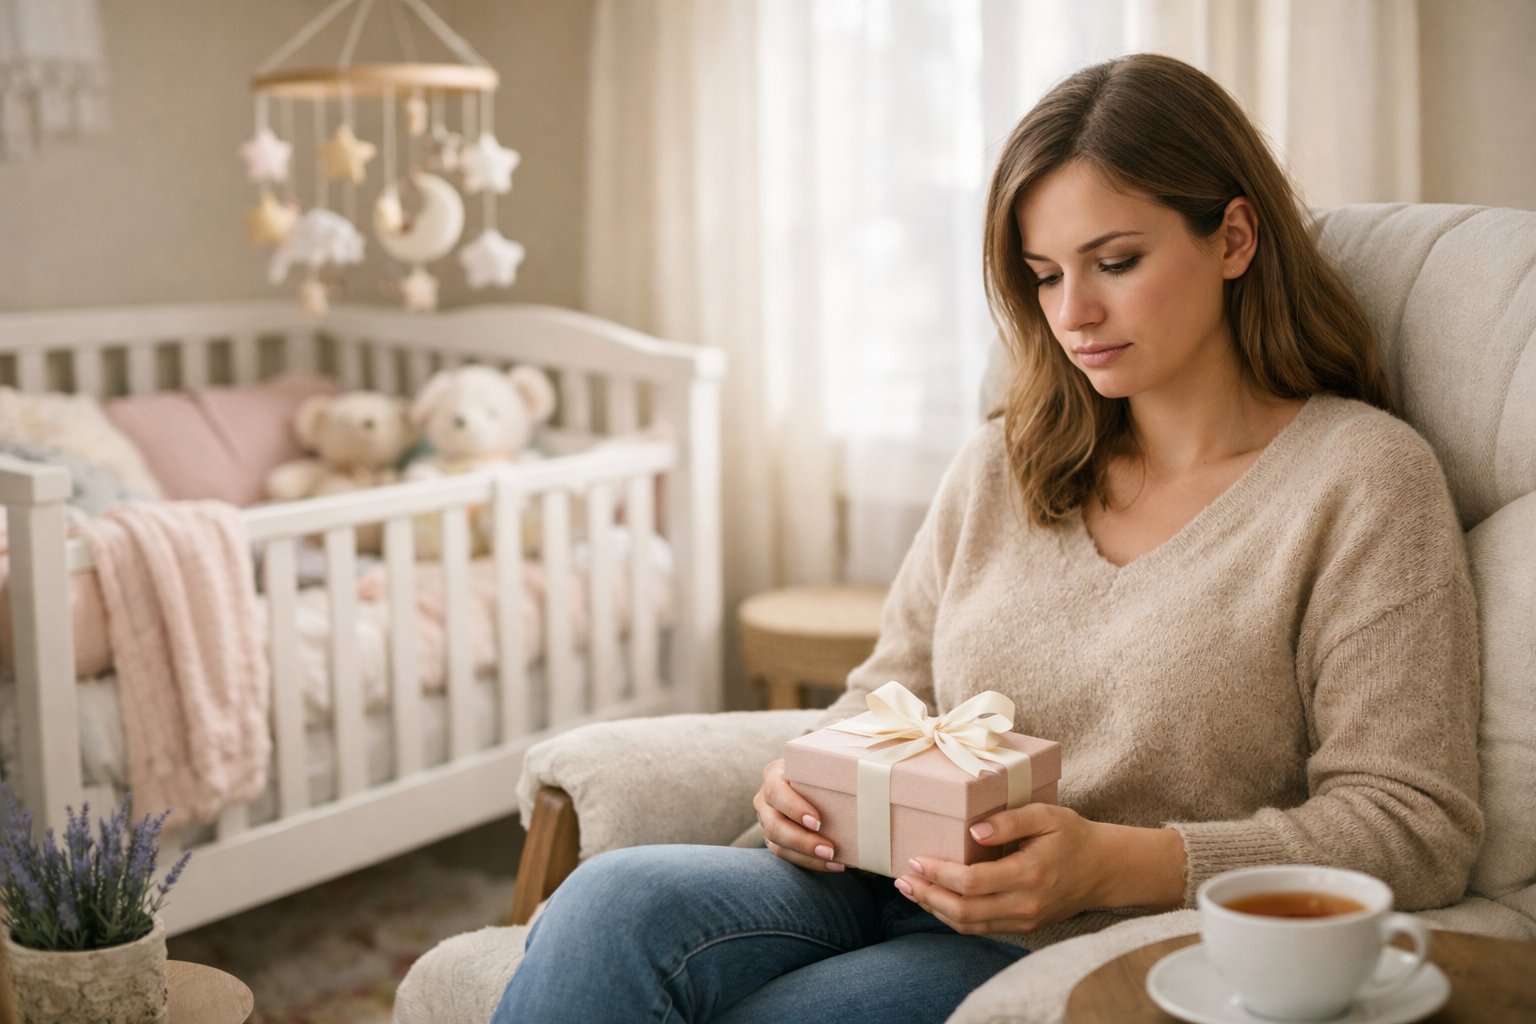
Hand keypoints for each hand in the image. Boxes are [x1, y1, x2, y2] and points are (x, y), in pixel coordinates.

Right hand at [752, 758, 844, 872]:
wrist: (810, 779)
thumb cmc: (819, 767)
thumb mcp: (821, 760)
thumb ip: (835, 762)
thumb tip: (864, 770)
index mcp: (774, 774)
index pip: (776, 791)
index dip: (794, 808)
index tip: (818, 822)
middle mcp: (765, 799)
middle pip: (774, 824)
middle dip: (802, 840)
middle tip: (829, 849)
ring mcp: (767, 820)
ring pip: (778, 844)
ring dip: (807, 856)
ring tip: (834, 860)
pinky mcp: (774, 839)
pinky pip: (787, 855)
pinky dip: (810, 862)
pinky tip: (834, 864)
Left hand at [894, 804, 1185, 934]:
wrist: (1105, 869)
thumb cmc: (1073, 836)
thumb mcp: (1047, 815)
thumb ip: (1011, 820)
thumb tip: (974, 829)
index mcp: (1028, 873)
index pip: (972, 882)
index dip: (939, 873)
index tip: (916, 859)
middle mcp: (1025, 903)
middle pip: (964, 911)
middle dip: (928, 896)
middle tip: (902, 880)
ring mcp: (1025, 919)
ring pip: (970, 925)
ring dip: (936, 910)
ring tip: (912, 891)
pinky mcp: (1024, 926)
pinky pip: (982, 928)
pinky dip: (955, 918)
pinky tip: (938, 902)